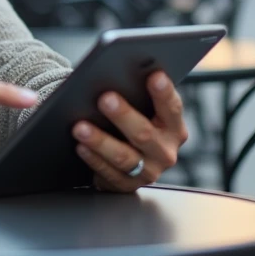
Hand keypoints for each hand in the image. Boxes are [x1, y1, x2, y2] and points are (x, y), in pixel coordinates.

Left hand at [69, 71, 187, 192]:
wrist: (129, 159)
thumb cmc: (135, 122)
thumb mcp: (144, 110)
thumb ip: (139, 95)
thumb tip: (120, 70)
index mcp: (174, 128)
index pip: (172, 108)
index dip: (164, 93)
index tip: (154, 76)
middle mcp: (165, 151)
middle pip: (144, 133)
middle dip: (123, 115)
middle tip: (104, 98)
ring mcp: (148, 171)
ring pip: (123, 157)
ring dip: (100, 141)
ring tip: (80, 126)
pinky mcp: (127, 185)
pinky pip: (108, 174)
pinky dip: (93, 159)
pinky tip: (80, 147)